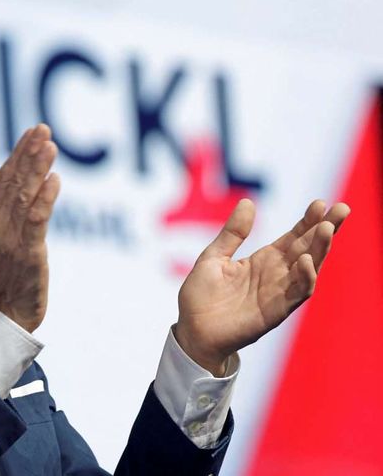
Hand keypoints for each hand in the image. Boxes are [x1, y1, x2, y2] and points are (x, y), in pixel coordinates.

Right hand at [0, 124, 60, 331]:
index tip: (33, 131)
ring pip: (25, 197)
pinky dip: (45, 200)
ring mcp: (11, 238)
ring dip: (37, 170)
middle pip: (14, 183)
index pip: (4, 179)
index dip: (19, 154)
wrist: (3, 313)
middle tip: (43, 129)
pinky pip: (36, 222)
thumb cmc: (2, 272)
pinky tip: (55, 180)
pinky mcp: (27, 253)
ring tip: (50, 146)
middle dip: (29, 154)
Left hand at [175, 199, 349, 375]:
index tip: (320, 203)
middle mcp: (276, 275)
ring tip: (328, 228)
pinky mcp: (275, 311)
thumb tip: (248, 202)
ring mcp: (278, 293)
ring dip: (320, 249)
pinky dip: (305, 278)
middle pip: (308, 249)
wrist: (191, 330)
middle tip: (342, 208)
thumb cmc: (200, 296)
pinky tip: (305, 260)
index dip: (308, 222)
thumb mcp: (213, 257)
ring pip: (308, 269)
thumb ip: (233, 233)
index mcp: (263, 260)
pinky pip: (297, 294)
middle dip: (326, 229)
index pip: (293, 237)